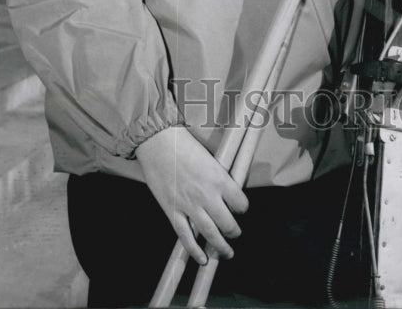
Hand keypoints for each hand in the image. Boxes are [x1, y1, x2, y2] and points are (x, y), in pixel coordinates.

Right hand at [136, 125, 248, 265]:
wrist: (159, 143)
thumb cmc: (184, 145)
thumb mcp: (210, 159)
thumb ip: (219, 178)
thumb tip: (226, 193)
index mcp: (220, 179)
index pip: (241, 203)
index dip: (242, 209)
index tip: (240, 210)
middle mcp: (207, 195)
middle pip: (228, 223)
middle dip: (234, 232)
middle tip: (236, 234)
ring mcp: (189, 205)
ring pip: (210, 234)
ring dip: (221, 247)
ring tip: (227, 253)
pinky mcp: (173, 211)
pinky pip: (186, 236)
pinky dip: (194, 250)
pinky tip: (202, 258)